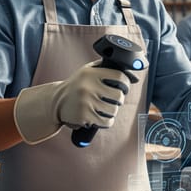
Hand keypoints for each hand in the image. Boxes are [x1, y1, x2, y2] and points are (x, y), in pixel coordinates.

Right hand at [13, 60, 132, 143]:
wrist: (55, 102)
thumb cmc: (77, 85)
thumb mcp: (89, 71)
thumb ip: (108, 68)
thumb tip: (134, 77)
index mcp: (91, 73)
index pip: (119, 77)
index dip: (126, 82)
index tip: (124, 86)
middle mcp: (88, 86)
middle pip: (119, 96)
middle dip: (118, 99)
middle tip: (111, 98)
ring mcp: (86, 102)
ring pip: (114, 110)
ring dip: (111, 111)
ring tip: (102, 107)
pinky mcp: (85, 116)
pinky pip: (106, 121)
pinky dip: (106, 121)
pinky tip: (99, 116)